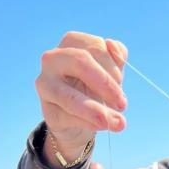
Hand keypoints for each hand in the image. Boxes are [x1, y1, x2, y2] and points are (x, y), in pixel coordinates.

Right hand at [36, 32, 127, 165]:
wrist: (79, 118)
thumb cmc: (94, 88)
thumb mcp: (110, 72)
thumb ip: (116, 59)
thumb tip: (113, 45)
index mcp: (72, 43)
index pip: (96, 47)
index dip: (113, 67)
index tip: (121, 84)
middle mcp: (53, 59)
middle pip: (80, 61)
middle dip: (105, 83)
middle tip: (123, 104)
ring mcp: (46, 85)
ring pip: (69, 96)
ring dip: (95, 111)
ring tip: (117, 123)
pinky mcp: (48, 111)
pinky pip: (69, 117)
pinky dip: (88, 123)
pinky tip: (101, 126)